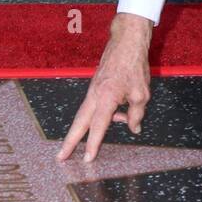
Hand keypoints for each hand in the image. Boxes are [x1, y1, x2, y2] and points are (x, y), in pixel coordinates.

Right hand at [57, 13, 152, 162]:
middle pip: (79, 123)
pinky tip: (118, 116)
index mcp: (106, 98)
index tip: (87, 159)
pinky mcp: (95, 87)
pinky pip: (94, 107)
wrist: (126, 42)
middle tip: (60, 158)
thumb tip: (133, 128)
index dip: (93, 144)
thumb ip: (136, 114)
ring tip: (90, 144)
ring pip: (84, 116)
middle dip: (70, 142)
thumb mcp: (141, 94)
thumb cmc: (134, 66)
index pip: (98, 126)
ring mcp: (93, 91)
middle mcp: (95, 96)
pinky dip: (98, 117)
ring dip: (81, 132)